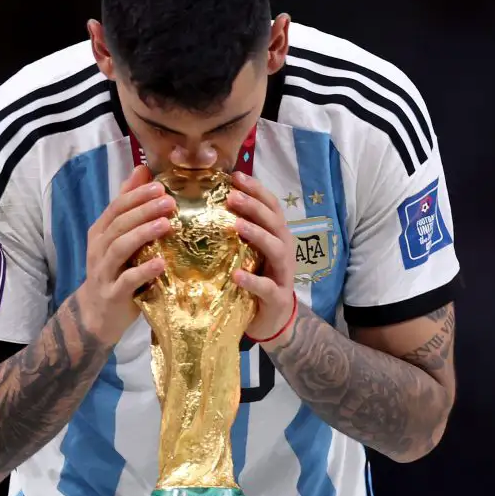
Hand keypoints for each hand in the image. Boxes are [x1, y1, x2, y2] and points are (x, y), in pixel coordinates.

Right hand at [75, 165, 174, 343]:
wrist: (96, 314)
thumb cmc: (115, 271)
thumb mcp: (118, 238)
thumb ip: (128, 206)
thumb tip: (142, 170)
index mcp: (101, 232)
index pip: (117, 207)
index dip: (137, 195)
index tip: (161, 186)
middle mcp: (99, 249)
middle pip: (119, 224)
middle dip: (144, 210)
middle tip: (169, 201)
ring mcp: (103, 272)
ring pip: (120, 248)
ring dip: (143, 234)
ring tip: (166, 224)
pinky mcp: (112, 294)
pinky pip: (127, 280)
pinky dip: (144, 271)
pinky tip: (161, 264)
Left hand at [227, 171, 296, 341]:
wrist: (271, 320)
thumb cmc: (256, 278)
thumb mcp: (248, 252)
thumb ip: (238, 230)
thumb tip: (210, 203)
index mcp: (277, 235)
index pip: (271, 206)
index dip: (256, 189)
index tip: (236, 175)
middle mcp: (284, 250)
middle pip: (274, 222)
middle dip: (254, 207)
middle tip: (231, 196)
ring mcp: (283, 274)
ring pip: (276, 248)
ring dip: (257, 234)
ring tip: (236, 225)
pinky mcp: (277, 298)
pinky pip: (266, 287)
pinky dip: (252, 280)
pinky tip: (236, 274)